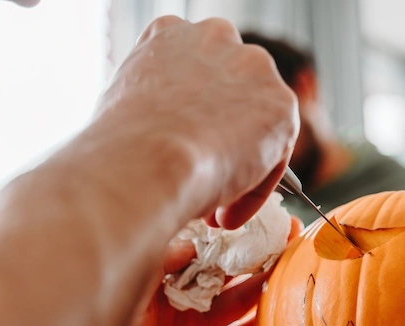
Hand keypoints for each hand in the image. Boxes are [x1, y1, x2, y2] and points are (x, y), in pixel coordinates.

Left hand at [62, 219, 300, 325]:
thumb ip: (153, 271)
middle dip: (254, 254)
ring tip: (296, 268)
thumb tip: (192, 243)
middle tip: (290, 236)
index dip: (226, 233)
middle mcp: (170, 305)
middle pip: (222, 272)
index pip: (195, 247)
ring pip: (235, 304)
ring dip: (264, 287)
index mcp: (145, 281)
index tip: (255, 218)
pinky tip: (283, 313)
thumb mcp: (118, 306)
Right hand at [92, 16, 297, 229]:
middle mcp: (215, 38)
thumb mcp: (126, 105)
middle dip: (221, 141)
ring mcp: (252, 68)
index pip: (195, 76)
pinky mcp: (281, 105)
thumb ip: (159, 105)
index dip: (191, 123)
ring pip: (254, 127)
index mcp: (171, 34)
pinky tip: (225, 212)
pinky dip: (252, 190)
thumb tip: (170, 138)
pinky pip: (273, 157)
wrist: (150, 156)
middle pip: (230, 97)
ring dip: (239, 168)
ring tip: (213, 206)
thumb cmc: (123, 142)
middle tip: (202, 181)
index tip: (181, 155)